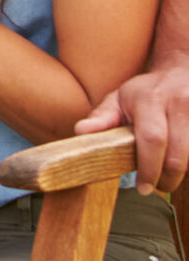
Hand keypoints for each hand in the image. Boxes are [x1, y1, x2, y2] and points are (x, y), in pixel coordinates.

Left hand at [78, 65, 188, 194]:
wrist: (180, 72)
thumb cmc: (144, 92)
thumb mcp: (119, 99)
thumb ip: (102, 117)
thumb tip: (80, 132)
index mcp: (150, 99)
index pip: (153, 139)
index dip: (149, 168)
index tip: (143, 188)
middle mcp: (179, 103)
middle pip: (177, 155)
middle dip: (167, 178)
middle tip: (156, 186)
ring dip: (181, 173)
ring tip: (167, 174)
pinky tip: (182, 162)